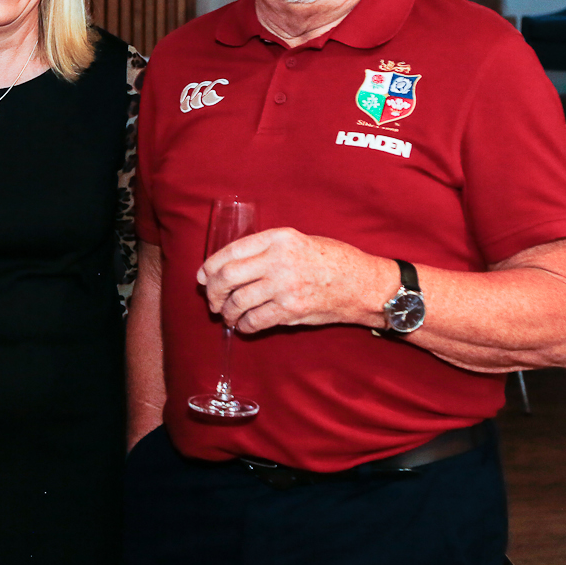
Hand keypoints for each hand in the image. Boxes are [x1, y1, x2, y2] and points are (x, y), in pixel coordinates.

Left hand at [195, 227, 392, 333]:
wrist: (363, 284)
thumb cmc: (332, 260)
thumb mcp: (298, 240)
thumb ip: (265, 250)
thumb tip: (228, 266)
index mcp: (278, 238)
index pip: (230, 251)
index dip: (210, 266)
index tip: (203, 277)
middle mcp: (278, 260)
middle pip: (227, 277)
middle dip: (212, 292)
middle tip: (212, 301)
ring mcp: (284, 286)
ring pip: (238, 301)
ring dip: (226, 312)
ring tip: (227, 315)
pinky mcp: (291, 310)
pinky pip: (255, 321)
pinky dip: (244, 326)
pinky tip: (243, 325)